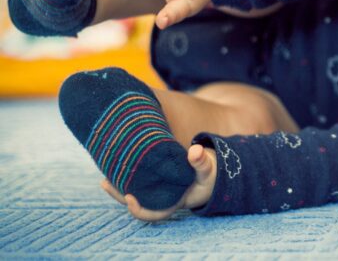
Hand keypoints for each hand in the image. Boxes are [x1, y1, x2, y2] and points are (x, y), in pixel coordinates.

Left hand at [101, 144, 216, 221]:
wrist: (205, 173)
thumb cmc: (205, 176)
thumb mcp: (207, 170)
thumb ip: (201, 162)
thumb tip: (195, 149)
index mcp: (172, 203)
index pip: (152, 214)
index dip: (139, 209)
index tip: (129, 197)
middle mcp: (160, 199)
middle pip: (136, 203)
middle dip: (119, 195)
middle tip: (105, 182)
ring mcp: (154, 191)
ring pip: (133, 192)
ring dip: (118, 186)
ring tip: (104, 176)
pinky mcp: (152, 180)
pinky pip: (136, 181)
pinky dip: (126, 175)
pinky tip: (115, 164)